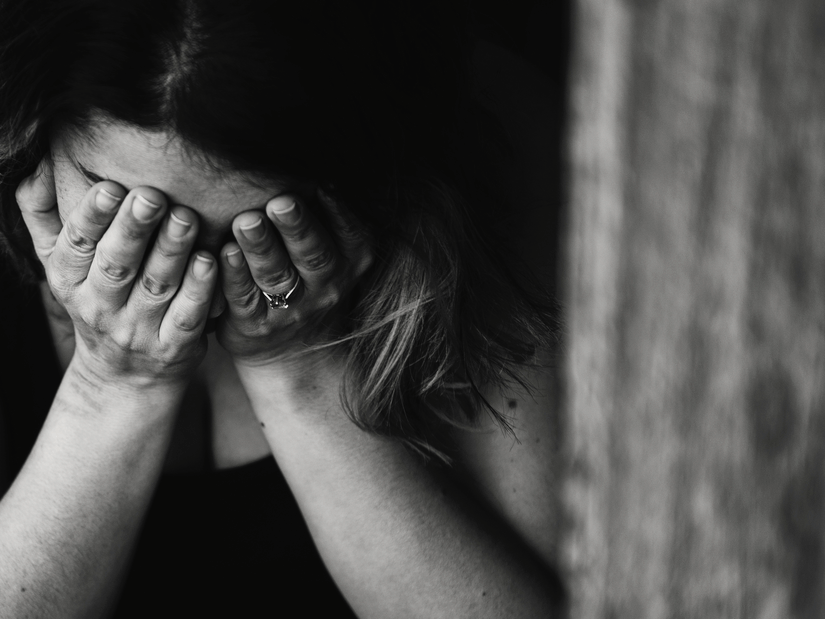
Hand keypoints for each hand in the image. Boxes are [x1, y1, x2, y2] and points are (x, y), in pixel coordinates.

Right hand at [16, 159, 215, 386]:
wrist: (123, 376)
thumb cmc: (96, 300)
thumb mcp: (60, 264)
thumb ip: (43, 215)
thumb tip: (35, 165)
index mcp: (68, 281)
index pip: (77, 245)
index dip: (92, 216)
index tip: (110, 186)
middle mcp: (99, 307)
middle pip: (117, 264)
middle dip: (134, 229)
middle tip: (153, 195)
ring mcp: (137, 330)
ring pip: (156, 286)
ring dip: (171, 251)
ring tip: (186, 217)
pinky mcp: (173, 347)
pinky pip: (187, 316)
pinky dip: (199, 289)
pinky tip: (209, 261)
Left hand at [216, 188, 372, 367]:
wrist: (293, 349)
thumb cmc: (308, 278)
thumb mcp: (332, 251)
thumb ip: (324, 213)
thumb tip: (304, 154)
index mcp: (350, 260)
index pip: (349, 233)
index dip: (336, 210)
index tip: (322, 183)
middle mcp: (326, 286)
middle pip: (313, 254)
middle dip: (297, 227)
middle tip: (281, 202)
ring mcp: (292, 309)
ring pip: (277, 276)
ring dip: (261, 248)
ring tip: (246, 222)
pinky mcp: (255, 325)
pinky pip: (244, 298)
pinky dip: (233, 276)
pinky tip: (223, 253)